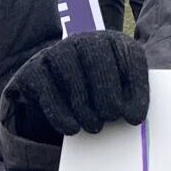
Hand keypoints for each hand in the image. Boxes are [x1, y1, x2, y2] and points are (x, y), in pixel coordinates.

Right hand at [0, 31, 149, 142]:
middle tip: (111, 117)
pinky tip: (72, 128)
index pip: (130, 57)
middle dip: (107, 93)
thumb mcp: (116, 93)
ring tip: (94, 127)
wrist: (53, 91)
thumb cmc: (94, 96)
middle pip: (97, 59)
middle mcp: (83, 42)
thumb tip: (133, 117)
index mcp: (113, 43)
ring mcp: (55, 53)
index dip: (136, 88)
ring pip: (71, 74)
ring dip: (84, 105)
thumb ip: (128, 100)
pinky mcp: (34, 71)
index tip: (135, 117)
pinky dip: (60, 112)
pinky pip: (47, 90)